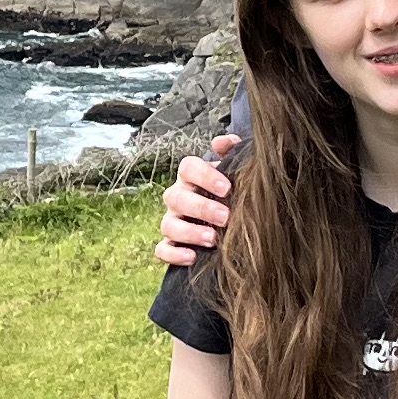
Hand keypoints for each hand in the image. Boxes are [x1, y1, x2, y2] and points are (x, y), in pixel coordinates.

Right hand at [156, 140, 237, 268]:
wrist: (231, 222)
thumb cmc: (230, 192)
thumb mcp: (235, 171)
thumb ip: (233, 152)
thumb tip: (223, 141)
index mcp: (191, 177)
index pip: (188, 167)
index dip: (205, 176)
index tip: (227, 188)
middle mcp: (178, 197)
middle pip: (176, 197)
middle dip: (202, 208)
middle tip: (226, 217)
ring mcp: (172, 221)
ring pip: (168, 225)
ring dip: (189, 232)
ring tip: (213, 239)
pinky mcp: (170, 244)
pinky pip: (162, 250)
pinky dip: (174, 254)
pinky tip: (193, 257)